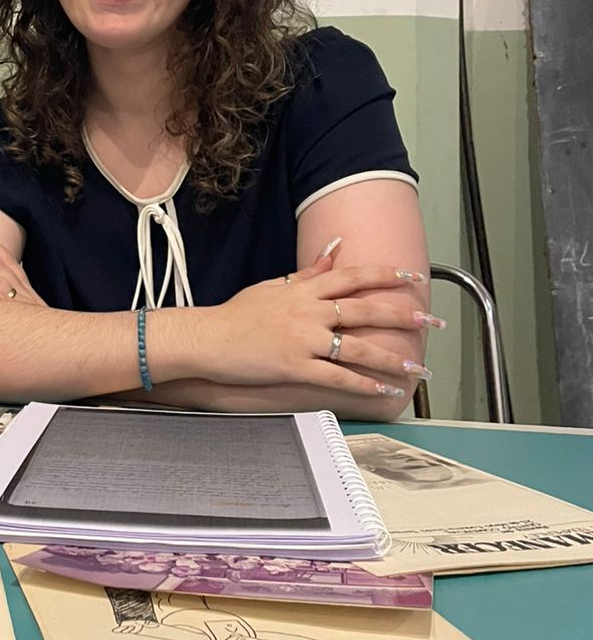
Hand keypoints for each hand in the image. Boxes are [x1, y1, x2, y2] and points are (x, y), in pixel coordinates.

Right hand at [194, 265, 426, 397]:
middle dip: (402, 315)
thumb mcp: (273, 286)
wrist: (208, 338)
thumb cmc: (237, 314)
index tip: (413, 276)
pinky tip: (384, 389)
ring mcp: (303, 340)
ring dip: (392, 359)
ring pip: (357, 347)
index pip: (353, 276)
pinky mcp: (295, 366)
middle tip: (430, 321)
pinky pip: (337, 376)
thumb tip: (336, 250)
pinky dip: (363, 384)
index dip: (386, 274)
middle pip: (364, 308)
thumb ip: (309, 271)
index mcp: (304, 289)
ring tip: (418, 368)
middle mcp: (309, 311)